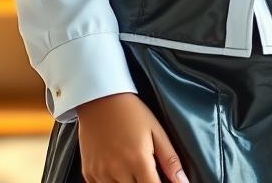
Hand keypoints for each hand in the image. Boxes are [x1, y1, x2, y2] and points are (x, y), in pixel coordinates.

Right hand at [76, 92, 190, 182]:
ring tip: (130, 169)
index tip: (160, 181)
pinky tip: (116, 170)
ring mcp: (101, 173)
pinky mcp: (88, 173)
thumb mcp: (155, 130)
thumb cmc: (130, 112)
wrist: (99, 97)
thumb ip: (170, 159)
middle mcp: (118, 170)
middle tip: (144, 172)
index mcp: (138, 160)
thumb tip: (183, 182)